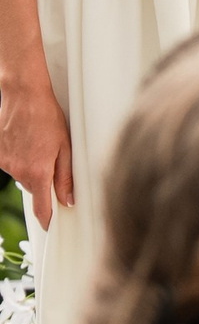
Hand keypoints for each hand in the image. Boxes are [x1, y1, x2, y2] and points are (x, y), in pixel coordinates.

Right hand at [0, 73, 71, 227]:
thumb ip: (65, 177)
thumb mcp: (65, 147)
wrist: (24, 96)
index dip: (46, 219)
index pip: (41, 206)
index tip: (49, 227)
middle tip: (50, 158)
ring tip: (36, 143)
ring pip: (21, 175)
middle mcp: (17, 170)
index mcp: (37, 172)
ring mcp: (4, 162)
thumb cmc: (48, 118)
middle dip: (42, 181)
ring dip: (29, 166)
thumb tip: (68, 200)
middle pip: (33, 188)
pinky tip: (24, 140)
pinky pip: (9, 163)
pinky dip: (17, 157)